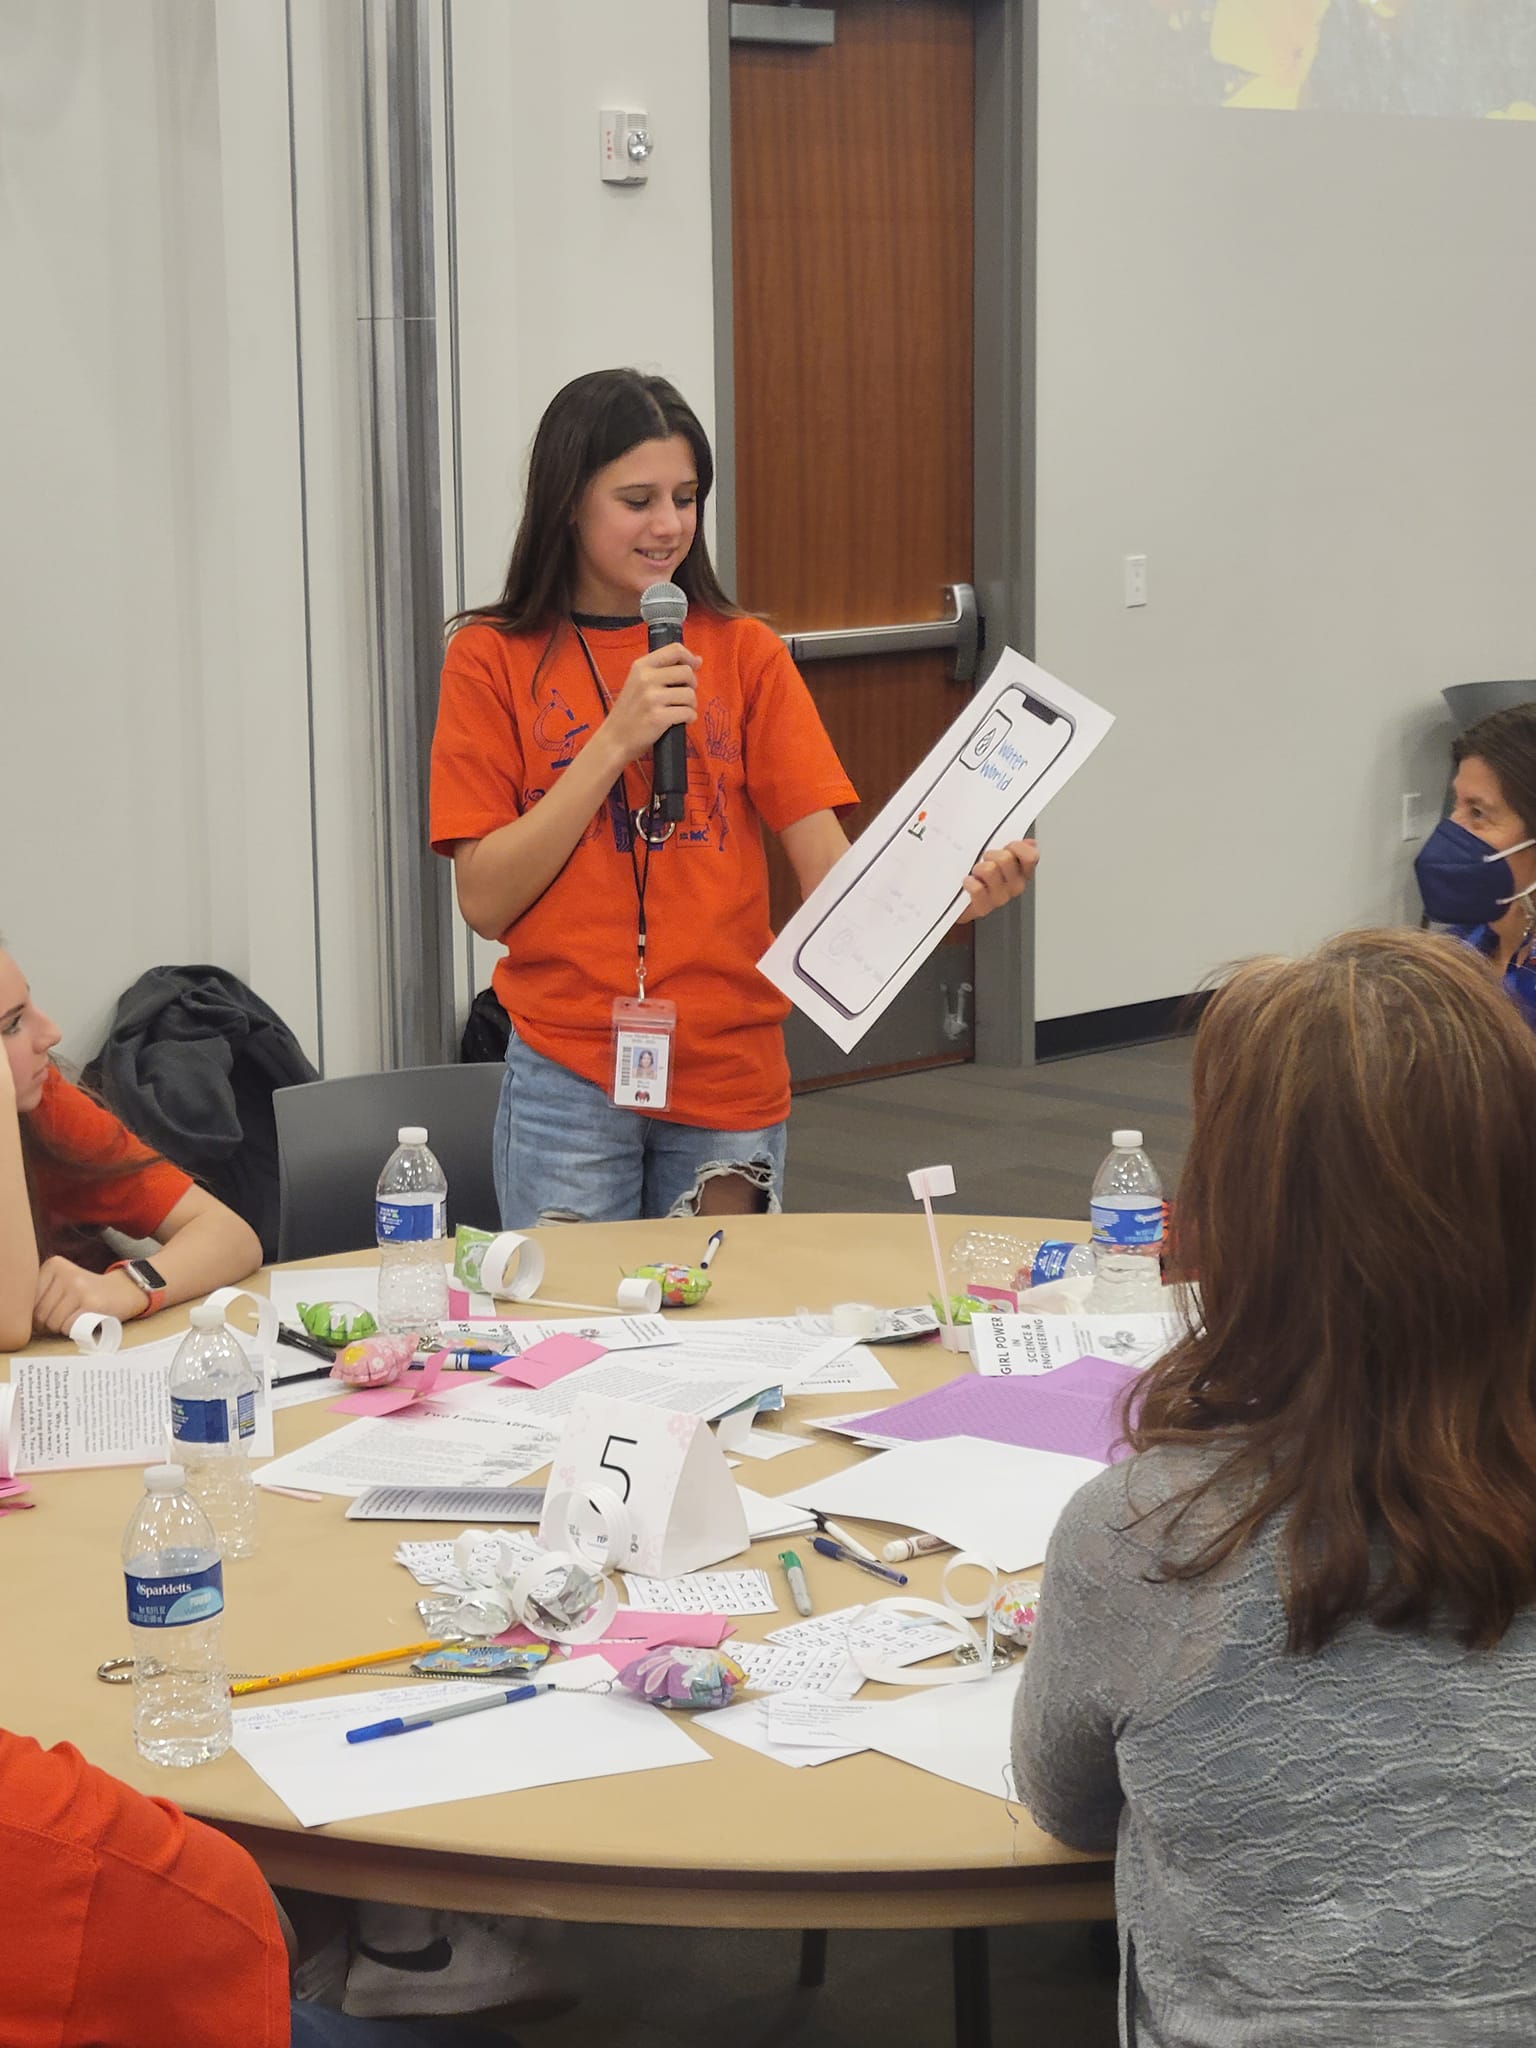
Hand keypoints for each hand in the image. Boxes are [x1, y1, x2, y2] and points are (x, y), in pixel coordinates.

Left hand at [33, 1259, 146, 1335]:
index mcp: (54, 1265)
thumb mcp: (62, 1283)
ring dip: (62, 1328)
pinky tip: (84, 1322)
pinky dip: (74, 1331)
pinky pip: (68, 1326)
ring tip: (75, 1319)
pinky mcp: (91, 1303)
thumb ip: (42, 1294)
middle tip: (66, 1318)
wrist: (125, 1290)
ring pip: (53, 1322)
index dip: (39, 1314)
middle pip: (40, 1313)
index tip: (54, 1311)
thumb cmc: (88, 1293)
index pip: (30, 1301)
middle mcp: (65, 1273)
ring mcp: (78, 1287)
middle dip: (50, 1323)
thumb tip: (25, 1320)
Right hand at [602, 644, 700, 766]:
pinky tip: (681, 720)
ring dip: (691, 704)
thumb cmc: (629, 712)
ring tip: (681, 710)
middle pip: (686, 672)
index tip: (694, 667)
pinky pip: (688, 712)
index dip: (689, 657)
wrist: (614, 739)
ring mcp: (651, 698)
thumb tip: (698, 660)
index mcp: (641, 666)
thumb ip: (664, 670)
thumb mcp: (638, 683)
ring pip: (690, 694)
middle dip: (692, 685)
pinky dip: (690, 718)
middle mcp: (646, 679)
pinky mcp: (658, 717)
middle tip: (684, 696)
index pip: (675, 650)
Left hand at [955, 838, 1038, 923]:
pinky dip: (969, 882)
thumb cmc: (983, 876)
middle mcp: (1015, 885)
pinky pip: (977, 889)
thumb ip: (1015, 848)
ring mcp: (1001, 897)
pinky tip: (969, 882)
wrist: (964, 901)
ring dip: (978, 868)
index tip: (1006, 847)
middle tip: (986, 860)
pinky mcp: (984, 907)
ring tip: (976, 872)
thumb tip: (1030, 843)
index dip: (1016, 847)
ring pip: (989, 870)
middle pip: (1006, 859)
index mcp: (1022, 872)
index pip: (1031, 857)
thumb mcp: (999, 856)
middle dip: (991, 854)